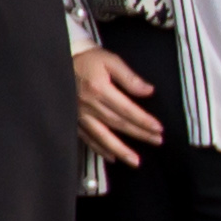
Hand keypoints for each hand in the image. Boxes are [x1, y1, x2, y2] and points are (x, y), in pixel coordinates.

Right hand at [76, 42, 164, 168]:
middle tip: (157, 141)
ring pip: (102, 136)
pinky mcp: (73, 119)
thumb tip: (148, 91)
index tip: (158, 128)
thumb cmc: (88, 60)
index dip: (143, 120)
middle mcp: (89, 104)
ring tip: (134, 161)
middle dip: (139, 134)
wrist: (62, 60)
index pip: (127, 109)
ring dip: (120, 149)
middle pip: (118, 124)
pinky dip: (99, 148)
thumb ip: (129, 77)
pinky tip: (111, 156)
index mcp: (100, 89)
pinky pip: (87, 138)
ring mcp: (79, 114)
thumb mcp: (110, 61)